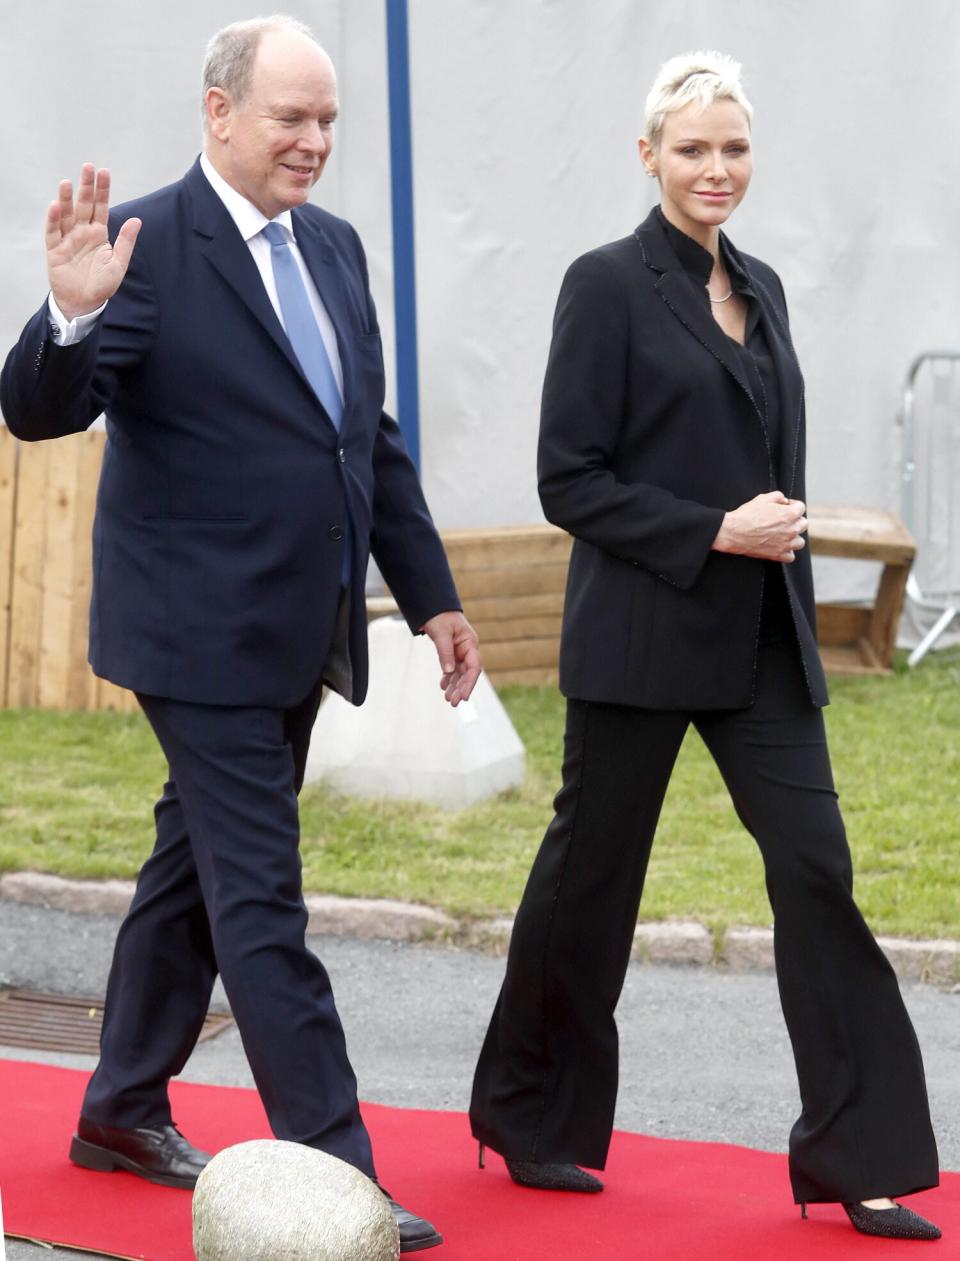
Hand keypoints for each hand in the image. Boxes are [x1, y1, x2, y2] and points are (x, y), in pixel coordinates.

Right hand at [46, 164, 140, 320]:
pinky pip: (53, 232)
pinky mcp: (55, 250)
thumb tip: (137, 220)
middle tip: (88, 167)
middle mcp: (82, 232)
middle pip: (83, 205)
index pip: (100, 207)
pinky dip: (54, 220)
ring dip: (66, 199)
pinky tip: (56, 206)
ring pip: (66, 215)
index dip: (102, 190)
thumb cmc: (102, 285)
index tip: (104, 172)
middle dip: (86, 186)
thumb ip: (126, 242)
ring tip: (67, 182)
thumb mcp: (118, 263)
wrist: (85, 303)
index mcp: (98, 233)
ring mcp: (67, 239)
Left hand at [420, 611, 481, 706]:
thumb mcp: (441, 634)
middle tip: (453, 702)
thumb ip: (445, 652)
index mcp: (470, 643)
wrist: (434, 608)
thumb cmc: (440, 617)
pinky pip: (451, 670)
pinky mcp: (452, 654)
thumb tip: (448, 671)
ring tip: (448, 699)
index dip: (470, 683)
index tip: (464, 696)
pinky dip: (448, 679)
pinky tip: (443, 687)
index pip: (474, 667)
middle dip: (461, 688)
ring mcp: (460, 652)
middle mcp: (467, 650)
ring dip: (454, 686)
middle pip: (467, 674)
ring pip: (459, 674)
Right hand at [712, 491, 807, 562]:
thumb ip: (779, 496)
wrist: (733, 532)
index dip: (792, 504)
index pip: (801, 507)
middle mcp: (792, 530)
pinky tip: (779, 546)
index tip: (783, 506)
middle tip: (781, 520)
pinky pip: (791, 556)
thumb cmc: (747, 514)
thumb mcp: (763, 498)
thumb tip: (784, 502)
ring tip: (782, 534)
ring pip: (800, 542)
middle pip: (803, 524)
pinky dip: (787, 552)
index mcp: (790, 514)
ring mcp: (786, 544)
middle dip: (794, 520)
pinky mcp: (778, 555)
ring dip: (793, 537)